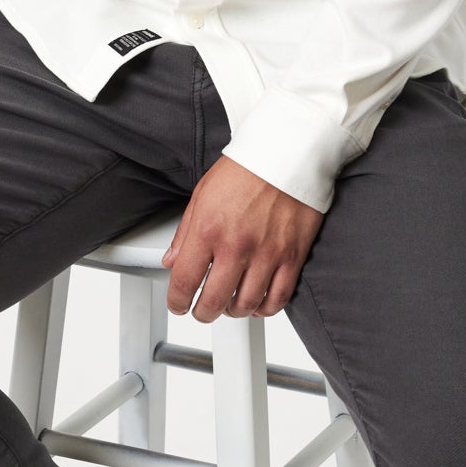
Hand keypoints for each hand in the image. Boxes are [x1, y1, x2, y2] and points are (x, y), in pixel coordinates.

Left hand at [160, 155, 324, 321]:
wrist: (287, 153)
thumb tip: (172, 260)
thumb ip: (185, 233)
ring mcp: (267, 253)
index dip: (177, 301)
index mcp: (208, 229)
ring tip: (229, 305)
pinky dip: (264, 308)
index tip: (178, 304)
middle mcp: (237, 245)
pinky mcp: (292, 256)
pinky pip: (278, 298)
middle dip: (203, 313)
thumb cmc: (247, 168)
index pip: (184, 281)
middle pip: (214, 302)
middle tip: (202, 311)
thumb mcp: (202, 194)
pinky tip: (257, 302)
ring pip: (246, 305)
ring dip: (233, 312)